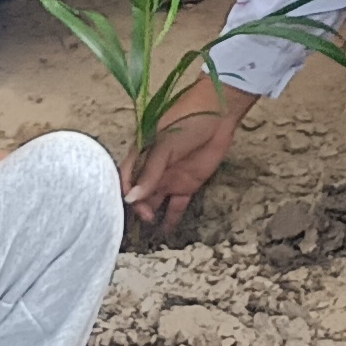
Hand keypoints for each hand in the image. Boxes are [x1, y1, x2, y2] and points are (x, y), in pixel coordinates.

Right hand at [125, 80, 252, 236]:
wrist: (220, 114)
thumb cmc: (187, 120)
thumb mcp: (165, 145)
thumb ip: (150, 172)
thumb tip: (132, 198)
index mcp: (142, 153)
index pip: (126, 177)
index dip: (125, 191)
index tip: (130, 204)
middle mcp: (153, 168)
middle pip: (139, 192)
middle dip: (138, 206)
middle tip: (145, 217)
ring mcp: (170, 177)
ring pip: (155, 200)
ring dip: (151, 214)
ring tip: (151, 226)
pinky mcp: (187, 185)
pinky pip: (176, 205)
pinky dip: (171, 218)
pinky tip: (167, 231)